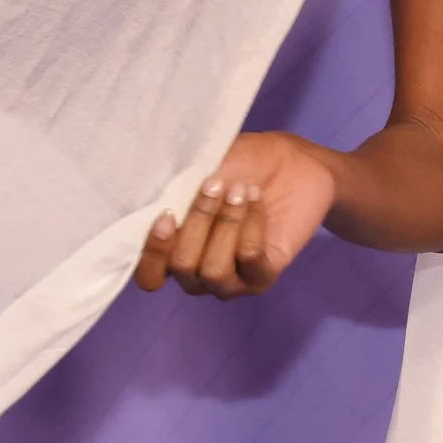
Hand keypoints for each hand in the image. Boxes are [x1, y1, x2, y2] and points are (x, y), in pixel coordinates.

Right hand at [132, 130, 336, 299]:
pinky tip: (256, 201)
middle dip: (198, 221)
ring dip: (226, 225)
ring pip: (213, 272)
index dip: (153, 253)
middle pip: (181, 268)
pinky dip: (251, 227)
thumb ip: (175, 191)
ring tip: (240, 192)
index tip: (166, 215)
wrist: (293, 163)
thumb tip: (154, 198)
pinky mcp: (262, 276)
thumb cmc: (242, 164)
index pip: (148, 277)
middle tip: (216, 182)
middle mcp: (197, 271)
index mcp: (174, 249)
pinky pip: (249, 261)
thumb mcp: (203, 169)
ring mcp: (231, 279)